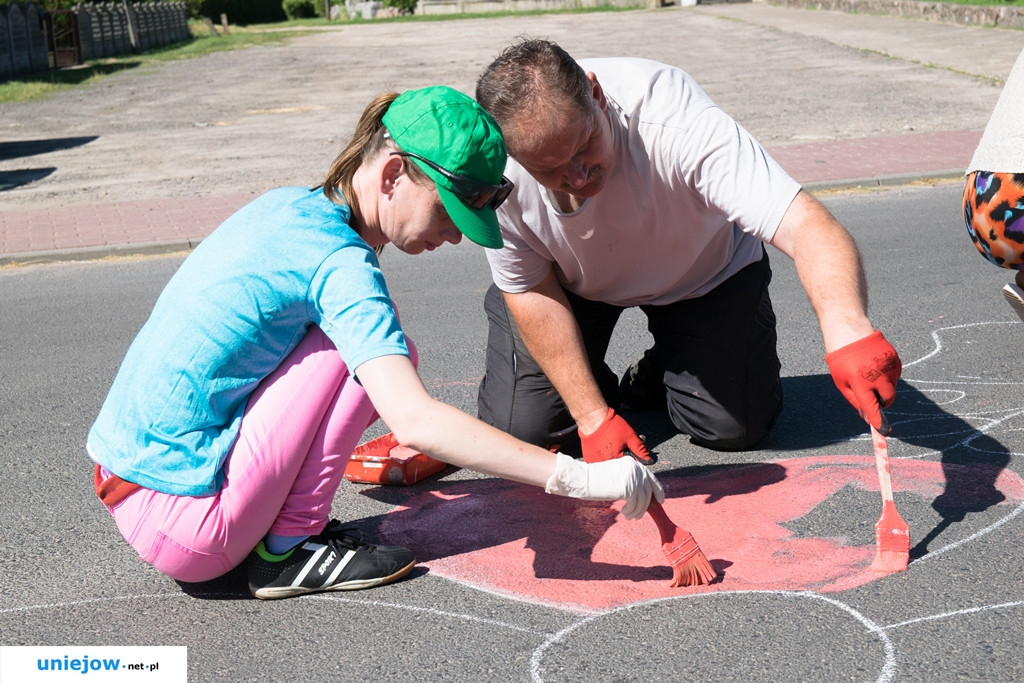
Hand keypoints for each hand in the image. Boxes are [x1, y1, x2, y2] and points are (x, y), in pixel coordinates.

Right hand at [544, 453, 665, 519]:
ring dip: (638, 510)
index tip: (660, 500)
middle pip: (648, 490)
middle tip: (640, 515)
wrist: (583, 478)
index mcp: (633, 463)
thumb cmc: (595, 479)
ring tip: (630, 516)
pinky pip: (635, 504)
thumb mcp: (617, 476)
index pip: (650, 477)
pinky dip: (632, 511)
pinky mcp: (628, 488)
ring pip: (643, 499)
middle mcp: (635, 468)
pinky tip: (625, 513)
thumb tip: (641, 495)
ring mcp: (633, 478)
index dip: (658, 490)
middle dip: (646, 505)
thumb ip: (630, 481)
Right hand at [580, 408, 651, 462]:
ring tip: (609, 444)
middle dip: (621, 456)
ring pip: (607, 464)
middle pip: (617, 465)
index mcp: (617, 459)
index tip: (629, 449)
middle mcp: (605, 463)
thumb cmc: (610, 426)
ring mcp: (595, 461)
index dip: (631, 456)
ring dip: (610, 457)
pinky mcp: (588, 458)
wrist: (593, 418)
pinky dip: (601, 457)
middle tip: (618, 444)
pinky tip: (602, 447)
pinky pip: (597, 462)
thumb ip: (639, 448)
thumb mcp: (630, 435)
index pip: (628, 464)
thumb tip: (648, 458)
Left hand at [824, 330, 900, 433]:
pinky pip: (895, 374)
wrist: (849, 332)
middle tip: (876, 399)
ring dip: (885, 387)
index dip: (877, 419)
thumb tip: (867, 415)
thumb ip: (855, 399)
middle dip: (884, 402)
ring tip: (869, 374)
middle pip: (889, 398)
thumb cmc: (841, 360)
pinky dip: (888, 376)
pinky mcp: (895, 357)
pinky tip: (876, 367)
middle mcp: (876, 374)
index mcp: (860, 381)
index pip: (871, 405)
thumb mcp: (841, 382)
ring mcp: (887, 365)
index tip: (883, 431)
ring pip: (893, 386)